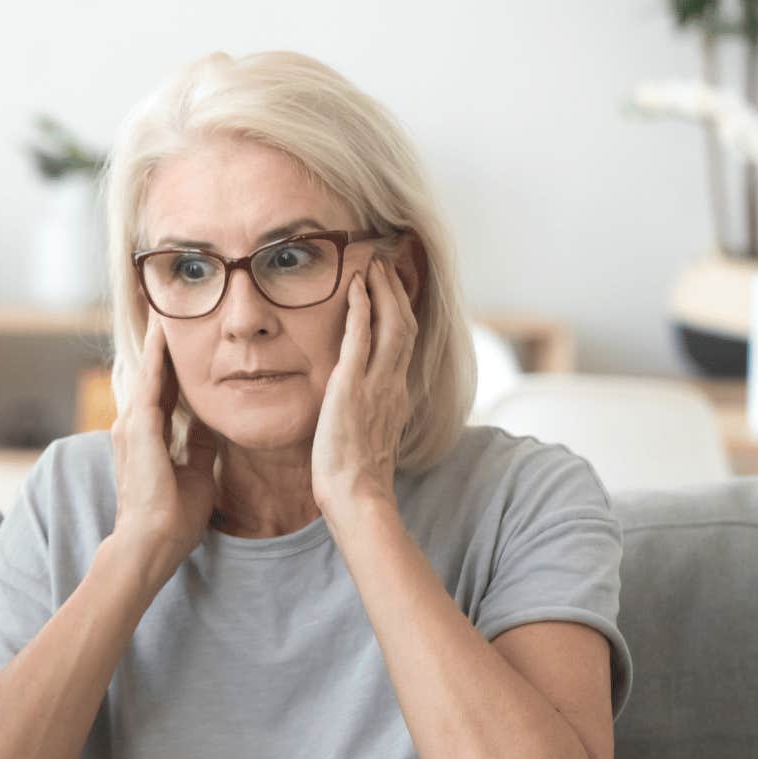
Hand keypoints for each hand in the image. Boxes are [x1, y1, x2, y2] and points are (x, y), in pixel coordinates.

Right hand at [109, 320, 217, 570]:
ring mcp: (132, 426)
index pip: (164, 390)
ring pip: (147, 371)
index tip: (182, 337)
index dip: (172, 364)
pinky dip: (158, 356)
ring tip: (163, 307)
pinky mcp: (139, 429)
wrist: (150, 545)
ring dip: (156, 341)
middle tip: (166, 306)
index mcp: (149, 437)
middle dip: (160, 342)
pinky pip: (150, 383)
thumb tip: (208, 423)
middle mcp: (135, 426)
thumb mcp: (197, 474)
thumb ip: (198, 446)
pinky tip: (165, 332)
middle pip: (151, 373)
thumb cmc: (172, 519)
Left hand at [314, 257, 413, 516]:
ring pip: (391, 324)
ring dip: (383, 290)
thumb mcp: (369, 436)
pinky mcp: (352, 387)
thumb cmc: (356, 476)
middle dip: (396, 291)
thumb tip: (363, 406)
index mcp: (397, 395)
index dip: (402, 312)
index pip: (405, 343)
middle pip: (405, 325)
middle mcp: (394, 384)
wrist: (356, 494)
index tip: (393, 290)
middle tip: (386, 264)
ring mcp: (376, 384)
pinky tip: (356, 288)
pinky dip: (361, 309)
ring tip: (373, 265)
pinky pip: (360, 338)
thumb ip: (370, 414)